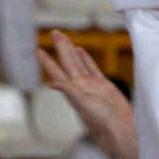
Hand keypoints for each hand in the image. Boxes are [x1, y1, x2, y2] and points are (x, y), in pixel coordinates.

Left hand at [37, 30, 137, 158]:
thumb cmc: (101, 120)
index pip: (56, 71)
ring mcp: (90, 84)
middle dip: (59, 47)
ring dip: (70, 50)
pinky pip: (92, 67)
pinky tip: (81, 51)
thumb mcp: (83, 104)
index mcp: (72, 90)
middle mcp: (79, 86)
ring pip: (78, 62)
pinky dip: (86, 59)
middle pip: (67, 61)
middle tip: (53, 32)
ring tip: (64, 38)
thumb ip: (69, 91)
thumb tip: (51, 83)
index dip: (47, 61)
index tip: (38, 50)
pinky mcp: (103, 84)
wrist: (120, 126)